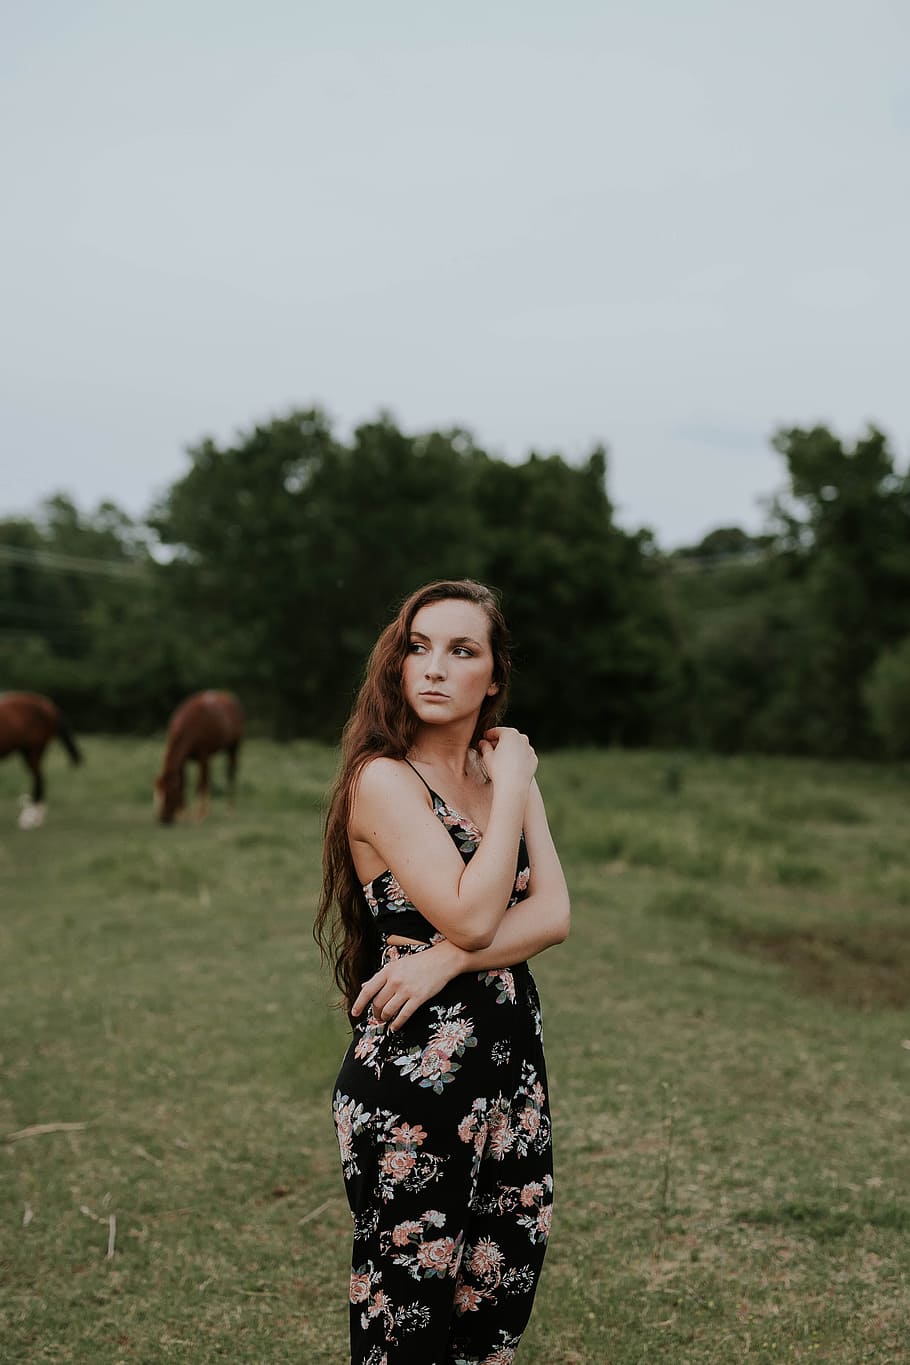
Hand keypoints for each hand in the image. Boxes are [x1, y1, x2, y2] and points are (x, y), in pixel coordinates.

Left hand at [351, 940, 465, 1029]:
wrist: (442, 960)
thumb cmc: (419, 962)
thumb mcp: (397, 965)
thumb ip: (380, 977)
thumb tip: (364, 987)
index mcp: (388, 971)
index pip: (368, 990)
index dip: (359, 1003)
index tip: (354, 1013)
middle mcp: (395, 980)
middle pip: (377, 1003)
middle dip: (375, 1013)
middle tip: (377, 1017)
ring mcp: (407, 989)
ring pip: (388, 1010)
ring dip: (385, 1019)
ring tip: (386, 1020)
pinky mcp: (418, 997)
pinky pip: (403, 1015)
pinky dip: (396, 1024)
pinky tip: (394, 1026)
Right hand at [478, 727, 536, 789]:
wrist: (513, 786)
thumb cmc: (499, 770)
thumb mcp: (487, 756)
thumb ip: (484, 746)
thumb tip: (483, 743)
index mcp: (510, 734)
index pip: (497, 731)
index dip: (489, 734)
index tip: (484, 737)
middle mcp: (522, 738)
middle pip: (508, 737)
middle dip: (500, 741)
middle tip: (491, 747)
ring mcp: (530, 749)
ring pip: (517, 746)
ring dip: (510, 749)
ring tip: (501, 758)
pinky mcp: (534, 759)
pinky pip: (523, 756)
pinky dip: (517, 757)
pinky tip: (510, 765)